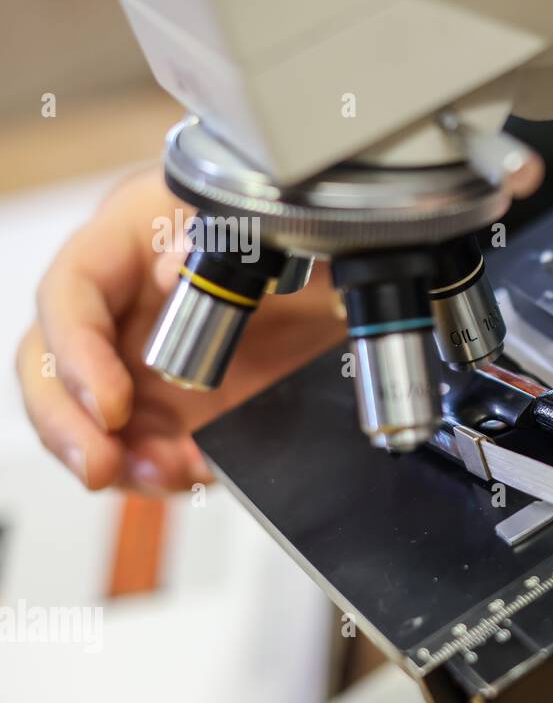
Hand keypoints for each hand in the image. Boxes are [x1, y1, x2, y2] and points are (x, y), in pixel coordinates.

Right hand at [15, 168, 345, 493]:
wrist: (352, 283)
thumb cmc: (303, 237)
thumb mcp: (283, 227)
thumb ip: (230, 237)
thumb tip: (173, 265)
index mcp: (134, 236)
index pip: (72, 291)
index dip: (76, 353)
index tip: (111, 403)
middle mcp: (125, 301)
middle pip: (51, 362)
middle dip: (67, 422)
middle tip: (102, 464)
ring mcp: (143, 357)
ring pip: (89, 415)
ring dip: (116, 457)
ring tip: (164, 475)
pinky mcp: (174, 402)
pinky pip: (145, 445)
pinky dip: (162, 469)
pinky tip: (194, 473)